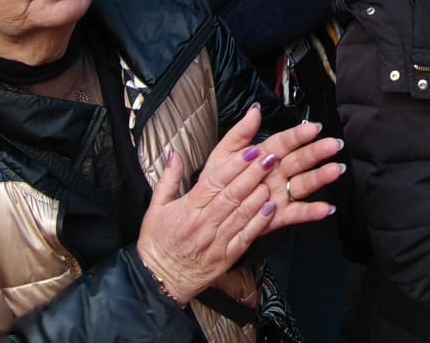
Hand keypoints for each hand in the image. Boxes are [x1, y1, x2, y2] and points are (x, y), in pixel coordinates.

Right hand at [137, 105, 340, 304]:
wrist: (160, 279)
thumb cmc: (159, 242)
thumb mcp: (156, 207)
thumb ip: (168, 179)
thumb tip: (174, 154)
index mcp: (188, 209)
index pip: (214, 183)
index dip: (234, 167)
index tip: (249, 152)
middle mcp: (204, 223)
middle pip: (232, 195)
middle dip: (252, 175)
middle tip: (269, 158)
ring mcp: (217, 240)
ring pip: (241, 214)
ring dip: (259, 195)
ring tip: (273, 179)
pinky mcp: (227, 256)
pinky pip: (246, 236)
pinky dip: (259, 222)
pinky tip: (271, 209)